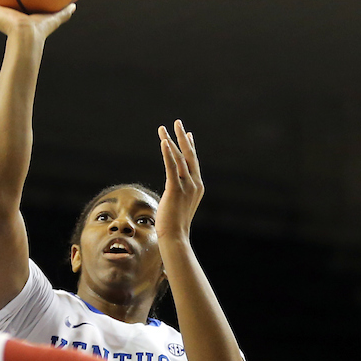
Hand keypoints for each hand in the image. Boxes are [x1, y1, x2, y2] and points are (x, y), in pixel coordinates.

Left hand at [156, 119, 204, 241]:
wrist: (175, 237)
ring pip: (178, 158)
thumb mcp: (179, 205)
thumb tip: (172, 190)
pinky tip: (163, 141)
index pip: (193, 162)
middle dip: (182, 137)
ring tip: (163, 128)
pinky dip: (167, 153)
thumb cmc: (174, 225)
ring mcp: (186, 186)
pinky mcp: (175, 189)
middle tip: (177, 122)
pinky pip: (171, 167)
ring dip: (170, 141)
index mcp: (197, 186)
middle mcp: (195, 183)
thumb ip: (178, 194)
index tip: (188, 133)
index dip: (190, 146)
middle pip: (189, 155)